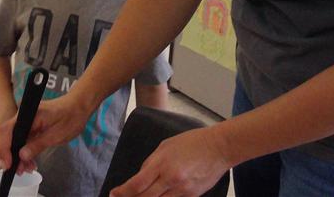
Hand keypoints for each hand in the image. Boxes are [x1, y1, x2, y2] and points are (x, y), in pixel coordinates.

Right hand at [0, 92, 92, 172]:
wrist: (79, 107)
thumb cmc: (71, 117)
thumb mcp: (56, 135)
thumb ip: (37, 145)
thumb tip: (22, 156)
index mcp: (29, 114)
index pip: (7, 131)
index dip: (4, 149)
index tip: (8, 164)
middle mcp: (24, 115)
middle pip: (8, 136)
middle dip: (11, 156)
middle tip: (19, 171)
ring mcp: (27, 120)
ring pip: (15, 140)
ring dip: (18, 156)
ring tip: (27, 168)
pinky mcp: (31, 125)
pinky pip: (23, 139)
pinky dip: (25, 151)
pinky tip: (30, 161)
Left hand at [110, 127, 229, 196]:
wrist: (219, 147)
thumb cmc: (192, 142)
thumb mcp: (166, 146)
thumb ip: (151, 163)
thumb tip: (140, 178)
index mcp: (162, 163)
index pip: (136, 184)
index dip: (122, 193)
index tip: (114, 194)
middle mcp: (170, 179)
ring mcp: (182, 191)